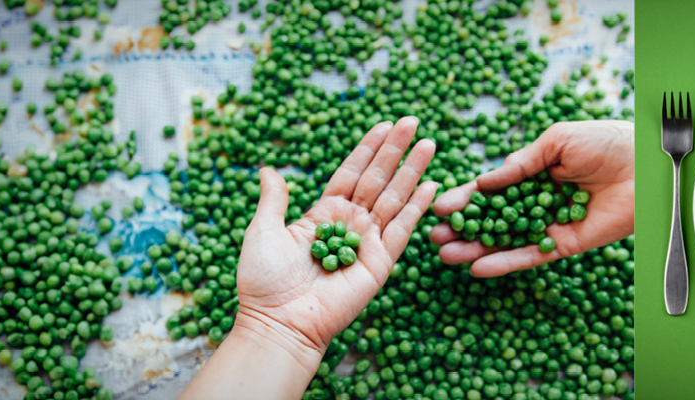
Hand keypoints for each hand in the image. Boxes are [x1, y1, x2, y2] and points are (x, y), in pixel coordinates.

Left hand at [234, 116, 436, 359]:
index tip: (383, 124)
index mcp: (323, 214)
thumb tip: (269, 170)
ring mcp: (367, 243)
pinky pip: (401, 231)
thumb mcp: (263, 230)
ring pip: (394, 198)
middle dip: (395, 149)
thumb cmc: (264, 281)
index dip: (367, 149)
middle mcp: (349, 224)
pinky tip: (430, 185)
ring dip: (412, 170)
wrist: (278, 322)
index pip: (351, 173)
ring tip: (429, 143)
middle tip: (413, 121)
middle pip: (378, 179)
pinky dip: (416, 208)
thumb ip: (274, 199)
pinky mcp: (379, 264)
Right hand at [430, 120, 632, 276]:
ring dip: (476, 249)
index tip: (439, 207)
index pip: (491, 190)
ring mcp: (549, 225)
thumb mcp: (556, 140)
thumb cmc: (605, 141)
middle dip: (462, 229)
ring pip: (506, 241)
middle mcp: (537, 202)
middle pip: (493, 220)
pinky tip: (480, 267)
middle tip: (432, 237)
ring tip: (445, 255)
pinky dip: (506, 262)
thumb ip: (520, 164)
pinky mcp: (566, 245)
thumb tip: (484, 182)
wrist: (645, 163)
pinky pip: (531, 256)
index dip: (466, 199)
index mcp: (533, 174)